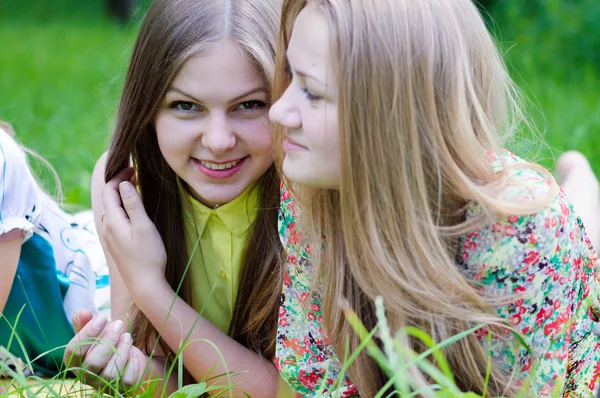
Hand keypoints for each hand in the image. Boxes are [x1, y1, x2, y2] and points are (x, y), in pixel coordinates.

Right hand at [63, 313, 145, 390]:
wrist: (125, 353)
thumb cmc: (104, 339)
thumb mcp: (93, 328)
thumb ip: (84, 320)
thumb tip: (84, 312)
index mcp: (74, 361)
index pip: (74, 351)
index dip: (88, 333)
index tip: (102, 317)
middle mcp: (86, 376)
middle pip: (92, 363)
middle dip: (108, 340)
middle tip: (119, 324)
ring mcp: (103, 384)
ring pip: (110, 373)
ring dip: (122, 350)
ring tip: (127, 336)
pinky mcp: (121, 388)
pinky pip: (127, 379)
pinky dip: (132, 363)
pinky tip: (132, 351)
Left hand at [100, 168, 166, 292]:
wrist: (145, 285)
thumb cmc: (148, 255)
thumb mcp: (144, 226)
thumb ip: (134, 204)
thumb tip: (124, 183)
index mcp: (112, 221)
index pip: (109, 190)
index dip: (119, 176)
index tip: (134, 168)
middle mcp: (107, 227)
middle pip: (108, 198)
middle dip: (119, 183)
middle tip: (136, 175)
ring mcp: (110, 237)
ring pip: (112, 209)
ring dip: (121, 196)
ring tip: (137, 189)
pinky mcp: (116, 244)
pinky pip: (115, 219)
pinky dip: (122, 208)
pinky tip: (134, 211)